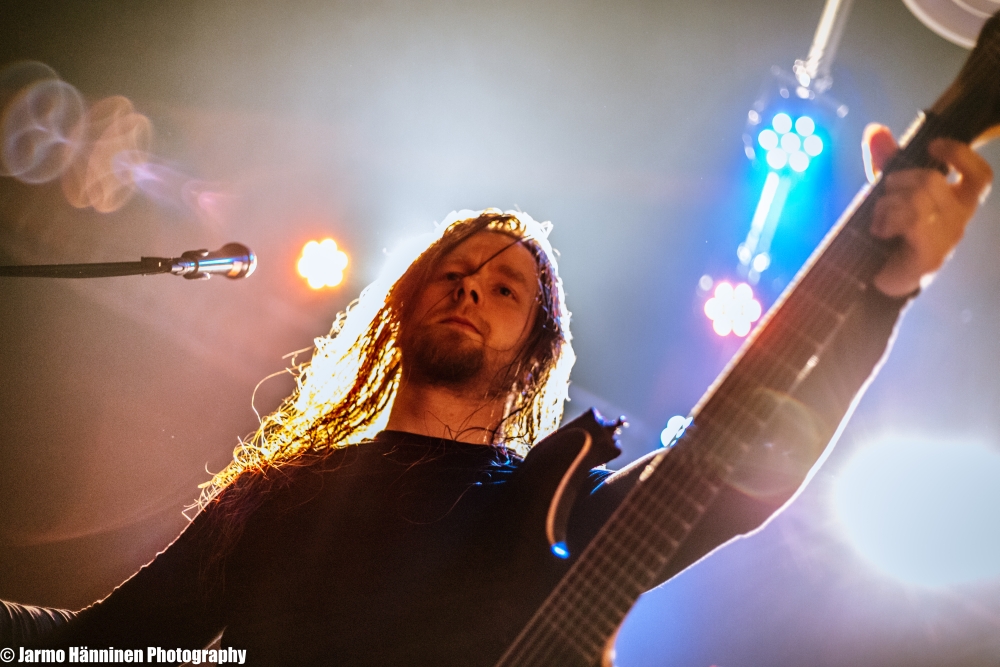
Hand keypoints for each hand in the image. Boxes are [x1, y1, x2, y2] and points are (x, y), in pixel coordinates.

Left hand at [863, 123, 992, 296]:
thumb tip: (875, 130)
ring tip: (879, 220)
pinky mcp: (931, 254)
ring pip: (919, 197)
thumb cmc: (888, 235)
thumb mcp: (887, 192)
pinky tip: (880, 231)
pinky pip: (913, 219)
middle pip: (933, 180)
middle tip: (883, 200)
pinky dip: (889, 219)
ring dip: (888, 203)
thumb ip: (886, 162)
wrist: (874, 281)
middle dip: (898, 182)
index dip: (961, 154)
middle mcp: (959, 219)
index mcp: (956, 202)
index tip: (934, 146)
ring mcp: (948, 238)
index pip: (980, 175)